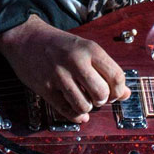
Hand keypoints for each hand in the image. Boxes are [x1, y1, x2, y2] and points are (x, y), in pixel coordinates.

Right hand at [0, 14, 130, 123]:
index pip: (116, 76)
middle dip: (103, 100)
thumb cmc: (60, 44)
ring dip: (88, 108)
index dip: (119, 90)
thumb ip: (107, 69)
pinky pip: (65, 110)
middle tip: (98, 97)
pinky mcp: (44, 87)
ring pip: (84, 105)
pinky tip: (78, 113)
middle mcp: (76, 61)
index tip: (115, 92)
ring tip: (85, 101)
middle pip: (102, 93)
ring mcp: (59, 75)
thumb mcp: (86, 49)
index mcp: (90, 49)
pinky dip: (75, 116)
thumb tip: (126, 93)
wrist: (27, 37)